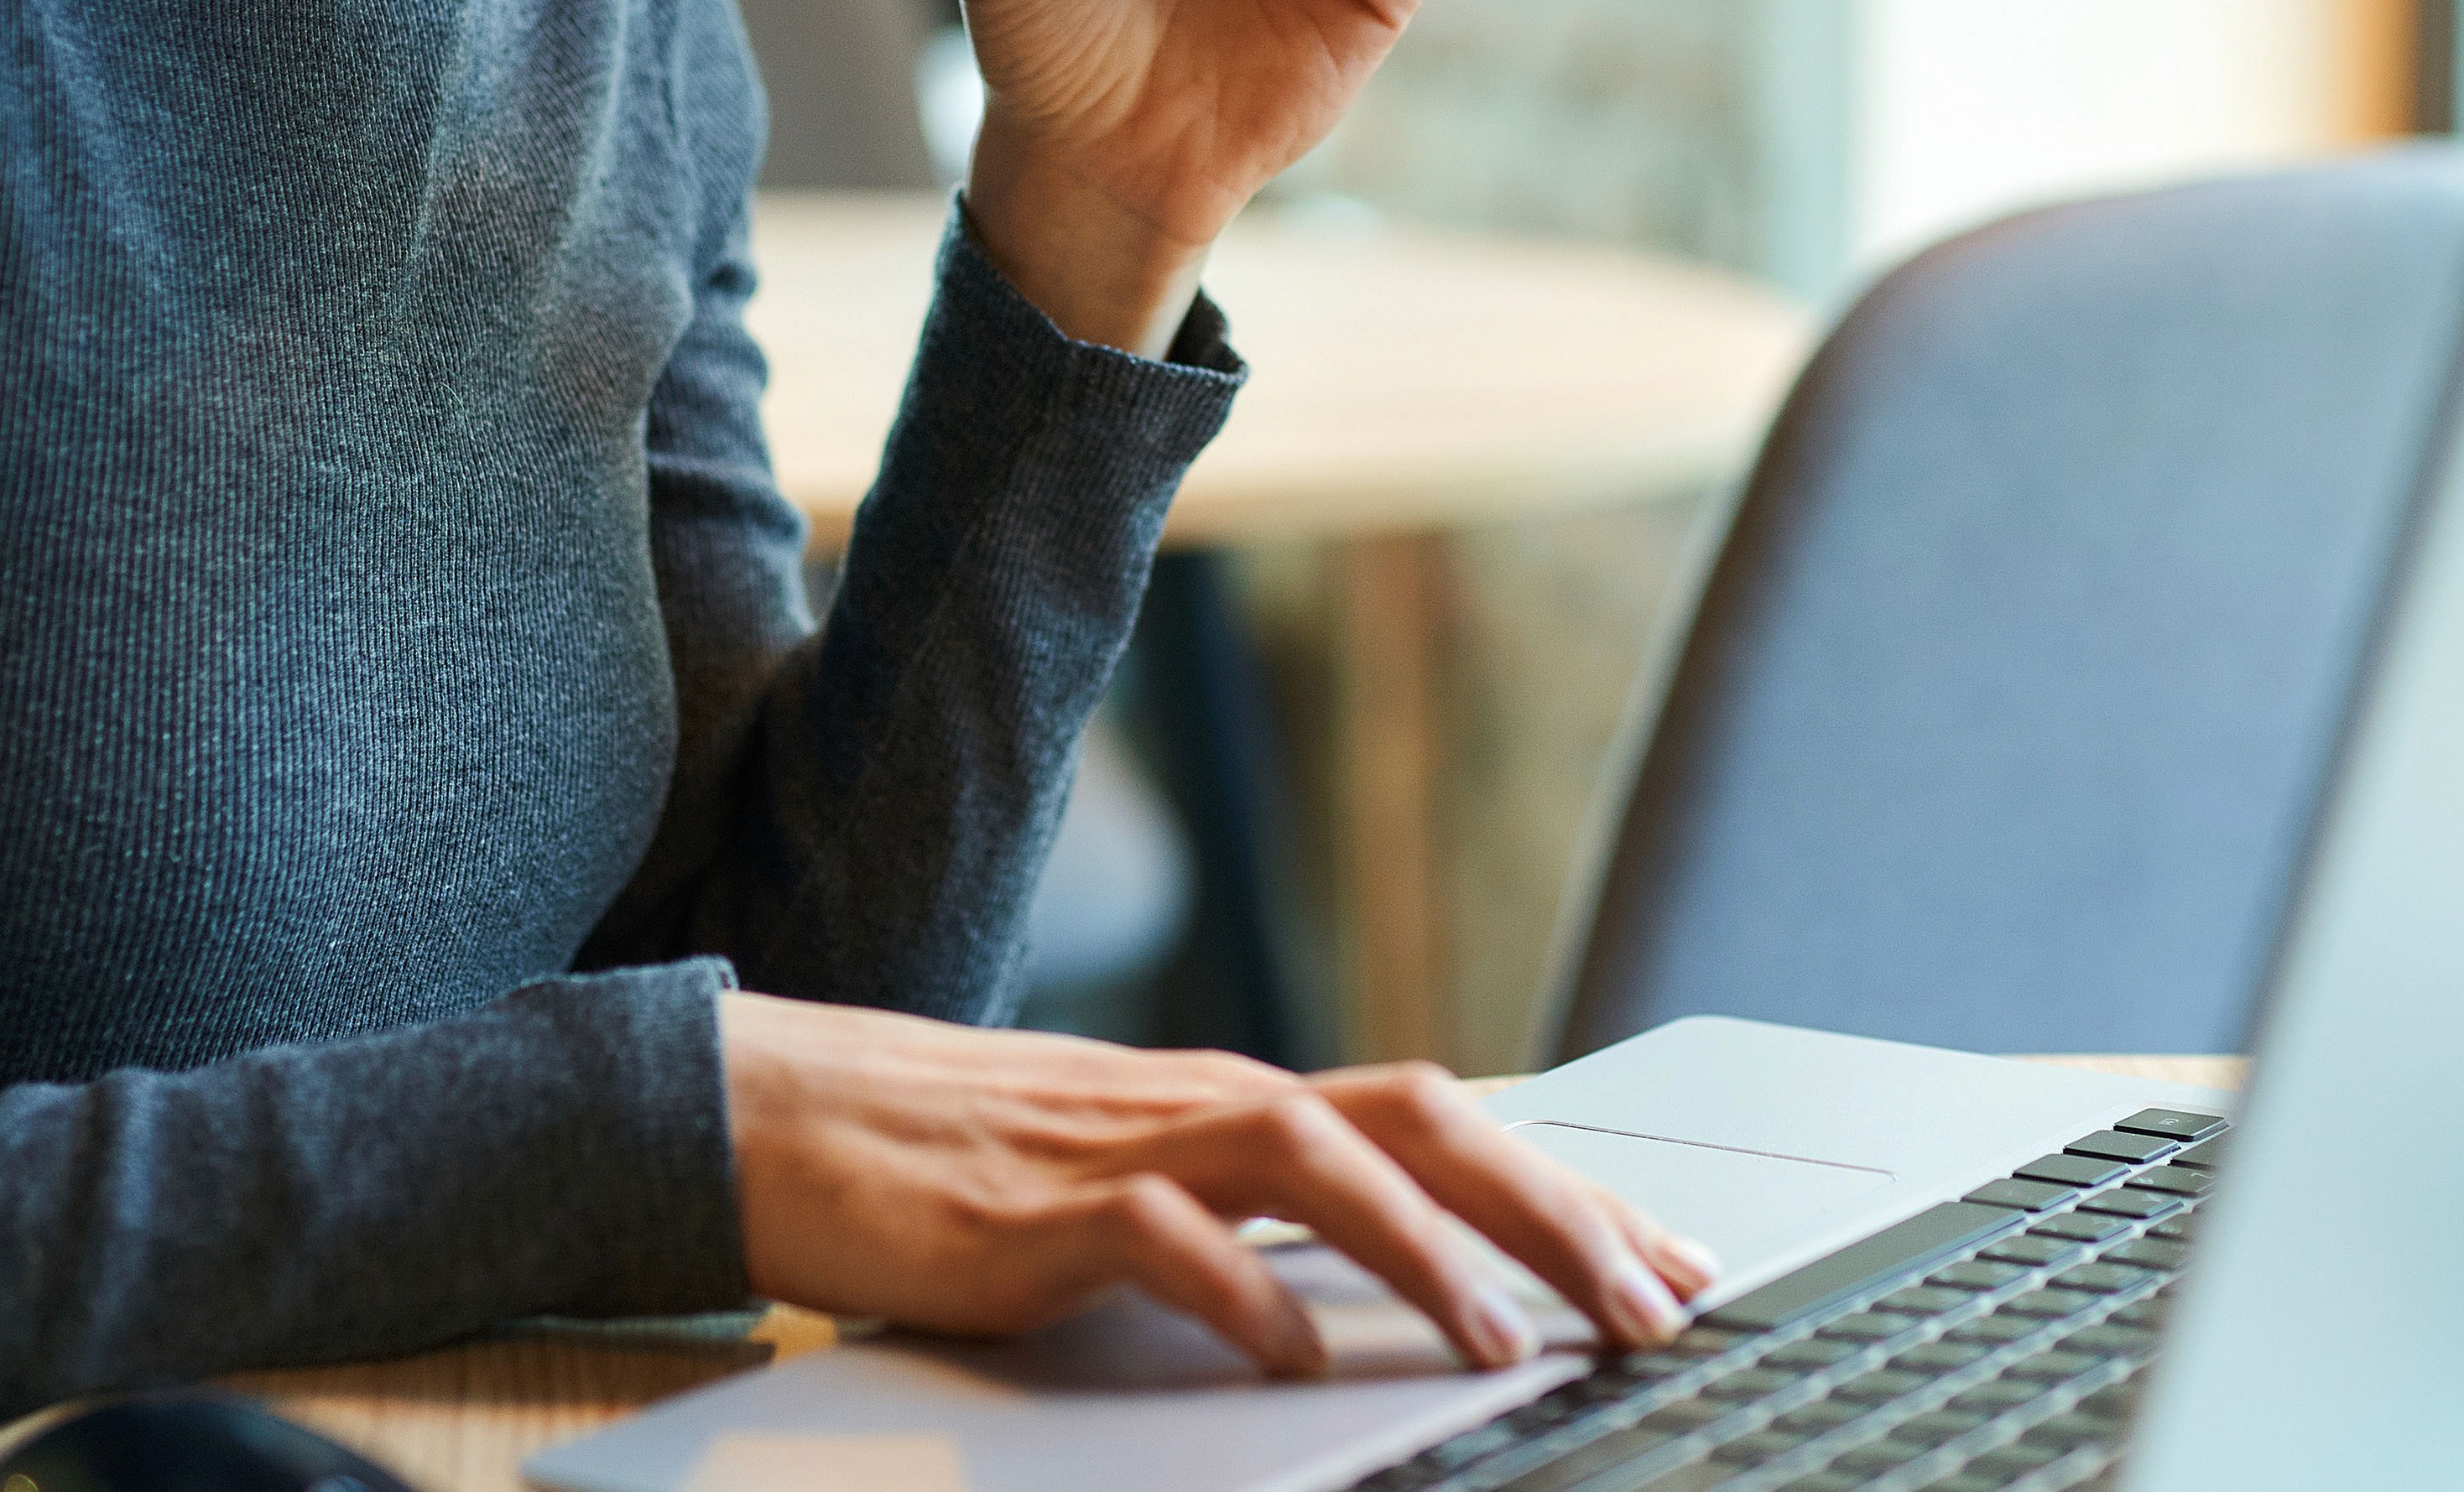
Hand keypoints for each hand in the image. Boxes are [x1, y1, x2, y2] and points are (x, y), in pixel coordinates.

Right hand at [719, 992, 1717, 1372]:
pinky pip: (1160, 1238)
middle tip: (1655, 1307)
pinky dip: (1240, 1295)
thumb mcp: (1144, 1182)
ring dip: (1428, 1252)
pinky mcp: (1037, 1209)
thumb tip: (1393, 1270)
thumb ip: (1256, 1215)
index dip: (1573, 1190)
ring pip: (1315, 1160)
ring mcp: (1127, 1144)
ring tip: (1510, 1343)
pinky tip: (1294, 1360)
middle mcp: (1211, 1103)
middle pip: (1423, 1120)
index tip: (1679, 1262)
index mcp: (1246, 1102)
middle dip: (1554, 1212)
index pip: (1449, 1125)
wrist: (784, 1114)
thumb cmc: (963, 1164)